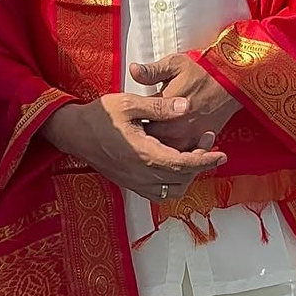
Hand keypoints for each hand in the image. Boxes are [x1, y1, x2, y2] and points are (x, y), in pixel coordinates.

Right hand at [40, 93, 226, 201]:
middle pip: (181, 178)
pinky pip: (158, 193)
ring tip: (194, 154)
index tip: (221, 154)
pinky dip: (172, 184)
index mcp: (143, 153)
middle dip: (200, 163)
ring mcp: (134, 181)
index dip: (205, 160)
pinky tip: (174, 167)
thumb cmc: (100, 115)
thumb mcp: (128, 102)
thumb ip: (159, 106)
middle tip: (209, 141)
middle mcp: (140, 173)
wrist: (74, 132)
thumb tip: (186, 107)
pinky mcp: (129, 183)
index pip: (183, 164)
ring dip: (187, 176)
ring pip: (171, 190)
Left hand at [130, 55, 240, 151]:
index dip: (131, 123)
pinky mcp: (200, 142)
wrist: (231, 81)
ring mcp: (189, 137)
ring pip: (165, 152)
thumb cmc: (201, 71)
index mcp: (166, 107)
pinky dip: (174, 153)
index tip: (127, 120)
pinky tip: (166, 145)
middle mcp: (177, 126)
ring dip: (157, 147)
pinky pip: (183, 155)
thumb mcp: (174, 64)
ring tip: (148, 140)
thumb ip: (152, 71)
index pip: (140, 123)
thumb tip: (133, 70)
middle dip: (141, 138)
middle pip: (150, 141)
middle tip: (135, 132)